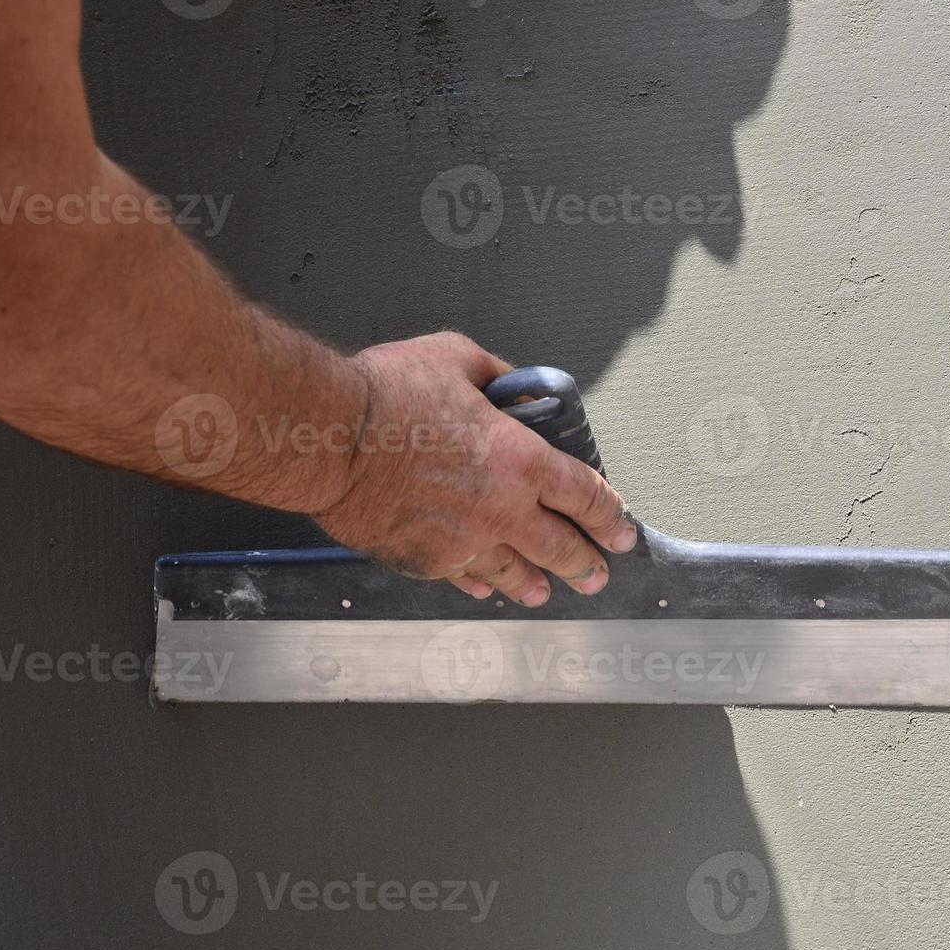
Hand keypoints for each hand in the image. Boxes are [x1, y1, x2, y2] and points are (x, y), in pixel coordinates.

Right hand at [311, 332, 637, 605]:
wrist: (328, 439)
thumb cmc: (386, 394)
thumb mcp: (455, 358)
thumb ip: (496, 376)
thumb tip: (514, 387)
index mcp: (520, 459)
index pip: (585, 495)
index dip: (610, 516)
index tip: (621, 529)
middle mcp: (502, 509)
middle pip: (560, 547)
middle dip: (586, 563)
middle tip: (598, 573)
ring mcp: (464, 541)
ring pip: (515, 573)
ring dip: (536, 583)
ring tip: (546, 592)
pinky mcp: (426, 560)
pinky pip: (465, 577)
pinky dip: (482, 582)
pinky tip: (487, 586)